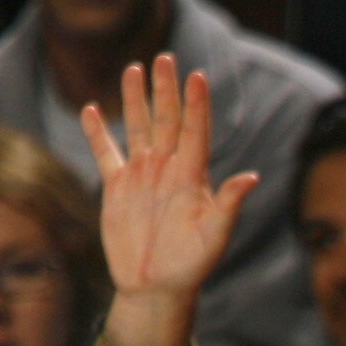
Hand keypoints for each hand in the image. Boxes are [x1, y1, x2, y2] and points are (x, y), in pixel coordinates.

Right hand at [83, 57, 258, 345]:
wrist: (156, 287)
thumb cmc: (193, 266)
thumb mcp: (215, 236)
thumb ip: (230, 204)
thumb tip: (252, 177)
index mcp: (194, 177)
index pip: (196, 132)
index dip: (197, 105)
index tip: (198, 76)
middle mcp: (169, 169)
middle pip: (167, 121)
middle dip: (167, 90)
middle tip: (166, 58)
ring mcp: (142, 174)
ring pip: (138, 128)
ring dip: (136, 99)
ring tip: (134, 69)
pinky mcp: (117, 185)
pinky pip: (106, 151)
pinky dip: (97, 131)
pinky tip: (92, 108)